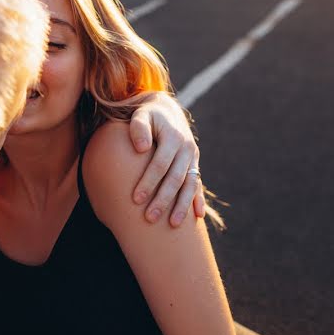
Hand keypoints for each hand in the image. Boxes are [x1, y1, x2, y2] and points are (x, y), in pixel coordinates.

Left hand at [128, 93, 204, 226]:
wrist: (166, 110)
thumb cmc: (147, 115)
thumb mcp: (141, 114)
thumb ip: (138, 127)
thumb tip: (141, 148)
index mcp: (173, 137)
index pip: (160, 164)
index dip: (149, 181)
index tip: (135, 199)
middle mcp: (186, 148)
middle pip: (176, 178)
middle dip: (163, 199)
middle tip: (150, 218)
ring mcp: (192, 157)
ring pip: (190, 184)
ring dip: (183, 205)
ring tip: (173, 224)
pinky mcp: (194, 164)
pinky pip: (198, 184)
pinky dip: (198, 199)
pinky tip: (198, 216)